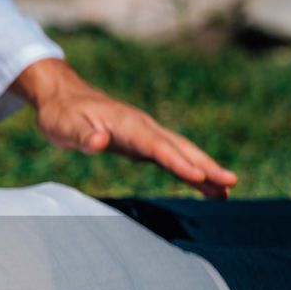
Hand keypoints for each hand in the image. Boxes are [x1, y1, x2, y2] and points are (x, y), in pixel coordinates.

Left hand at [11, 59, 237, 198]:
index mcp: (127, 123)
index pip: (156, 145)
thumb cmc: (61, 114)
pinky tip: (202, 184)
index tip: (199, 175)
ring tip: (226, 192)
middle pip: (179, 148)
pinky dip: (187, 170)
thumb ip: (82, 135)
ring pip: (179, 152)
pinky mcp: (140, 143)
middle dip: (205, 166)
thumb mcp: (63, 126)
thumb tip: (100, 141)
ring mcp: (144, 134)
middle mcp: (142, 126)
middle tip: (230, 183)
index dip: (177, 161)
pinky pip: (169, 157)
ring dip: (203, 170)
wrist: (61, 97)